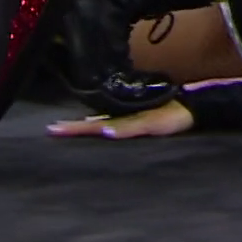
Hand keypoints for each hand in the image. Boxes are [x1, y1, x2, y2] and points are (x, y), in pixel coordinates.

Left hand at [48, 99, 192, 139]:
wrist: (189, 108)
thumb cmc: (164, 115)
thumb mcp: (140, 124)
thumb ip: (119, 126)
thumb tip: (94, 125)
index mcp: (120, 121)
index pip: (92, 126)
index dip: (73, 128)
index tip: (52, 129)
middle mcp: (125, 120)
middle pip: (95, 126)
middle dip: (74, 129)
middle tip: (52, 130)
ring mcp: (137, 121)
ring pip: (110, 126)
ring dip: (92, 129)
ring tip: (73, 130)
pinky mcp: (151, 124)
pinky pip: (133, 129)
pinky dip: (120, 131)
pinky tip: (108, 132)